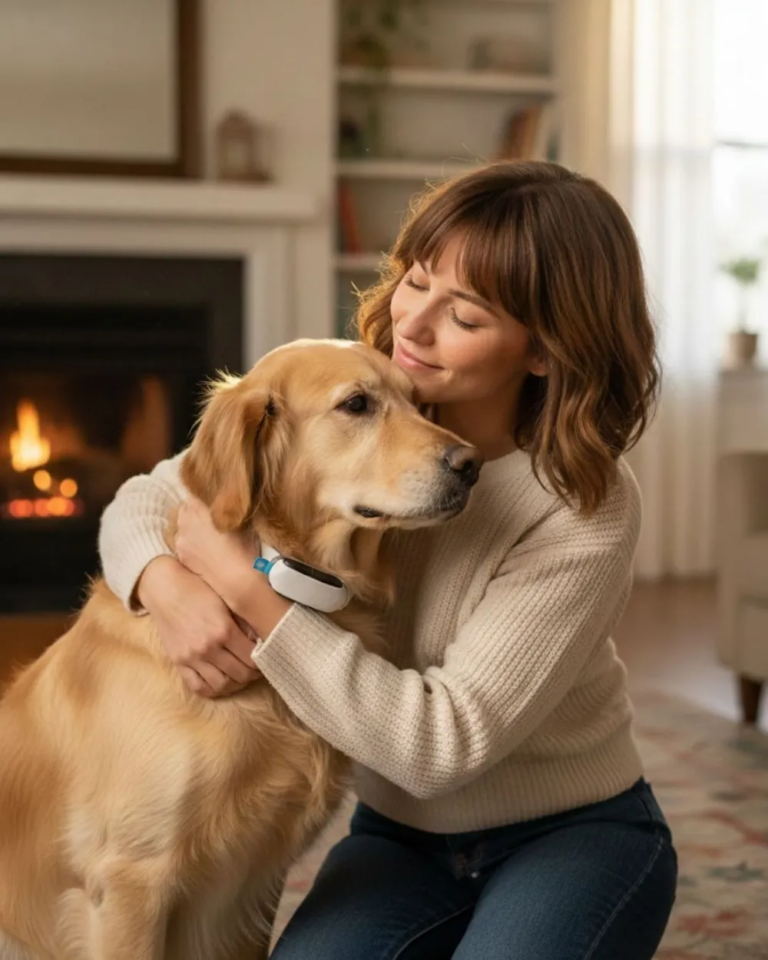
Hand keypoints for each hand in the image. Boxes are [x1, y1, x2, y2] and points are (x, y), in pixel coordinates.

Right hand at [137, 555, 260, 697]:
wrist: (165, 588)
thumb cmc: (199, 589)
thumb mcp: (227, 600)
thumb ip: (244, 622)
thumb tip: (263, 640)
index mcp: (224, 630)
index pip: (252, 658)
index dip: (262, 660)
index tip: (265, 657)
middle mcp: (208, 647)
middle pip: (240, 675)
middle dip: (253, 675)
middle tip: (257, 669)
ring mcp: (191, 657)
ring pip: (221, 685)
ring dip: (235, 685)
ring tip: (241, 677)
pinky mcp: (178, 662)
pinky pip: (197, 687)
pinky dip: (212, 689)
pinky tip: (221, 681)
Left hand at [175, 496, 257, 606]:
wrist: (235, 578)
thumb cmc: (244, 545)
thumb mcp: (241, 518)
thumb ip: (228, 505)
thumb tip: (226, 498)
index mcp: (198, 504)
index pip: (196, 491)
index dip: (206, 496)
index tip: (216, 501)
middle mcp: (184, 519)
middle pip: (187, 508)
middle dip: (198, 511)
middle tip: (214, 519)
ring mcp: (180, 538)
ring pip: (184, 527)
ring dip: (194, 528)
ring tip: (211, 537)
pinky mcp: (180, 555)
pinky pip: (184, 543)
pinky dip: (192, 544)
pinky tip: (206, 551)